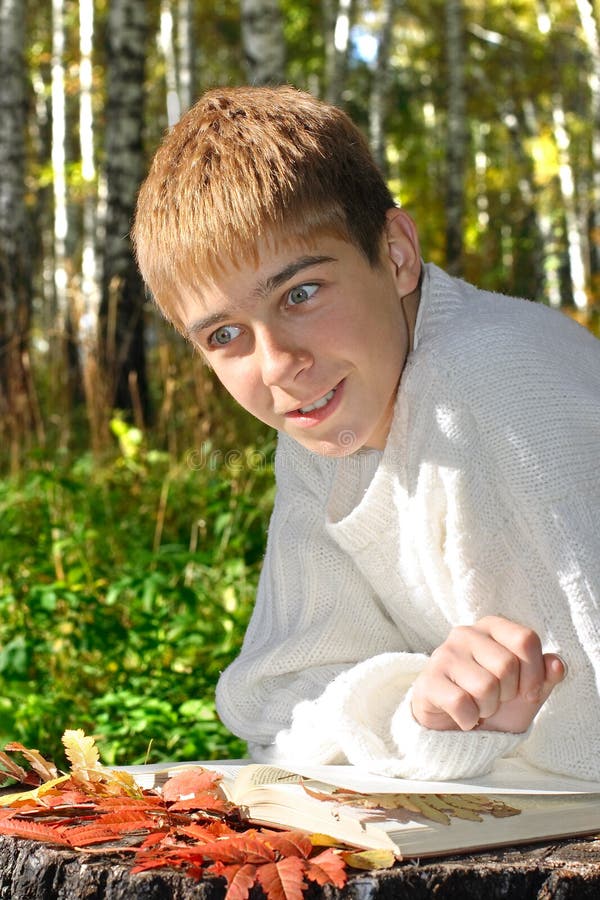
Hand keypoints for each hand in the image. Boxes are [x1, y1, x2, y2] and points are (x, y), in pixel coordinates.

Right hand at [410, 616, 565, 733]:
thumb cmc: (493, 703)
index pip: (526, 639)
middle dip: (507, 694)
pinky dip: (468, 720)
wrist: (456, 731)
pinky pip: (462, 704)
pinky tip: (463, 716)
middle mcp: (466, 633)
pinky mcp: (428, 680)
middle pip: (506, 665)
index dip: (534, 673)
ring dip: (487, 709)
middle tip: (494, 698)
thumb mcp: (527, 692)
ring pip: (485, 687)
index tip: (528, 692)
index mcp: (492, 627)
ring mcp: (444, 654)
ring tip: (478, 705)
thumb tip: (557, 664)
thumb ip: (546, 677)